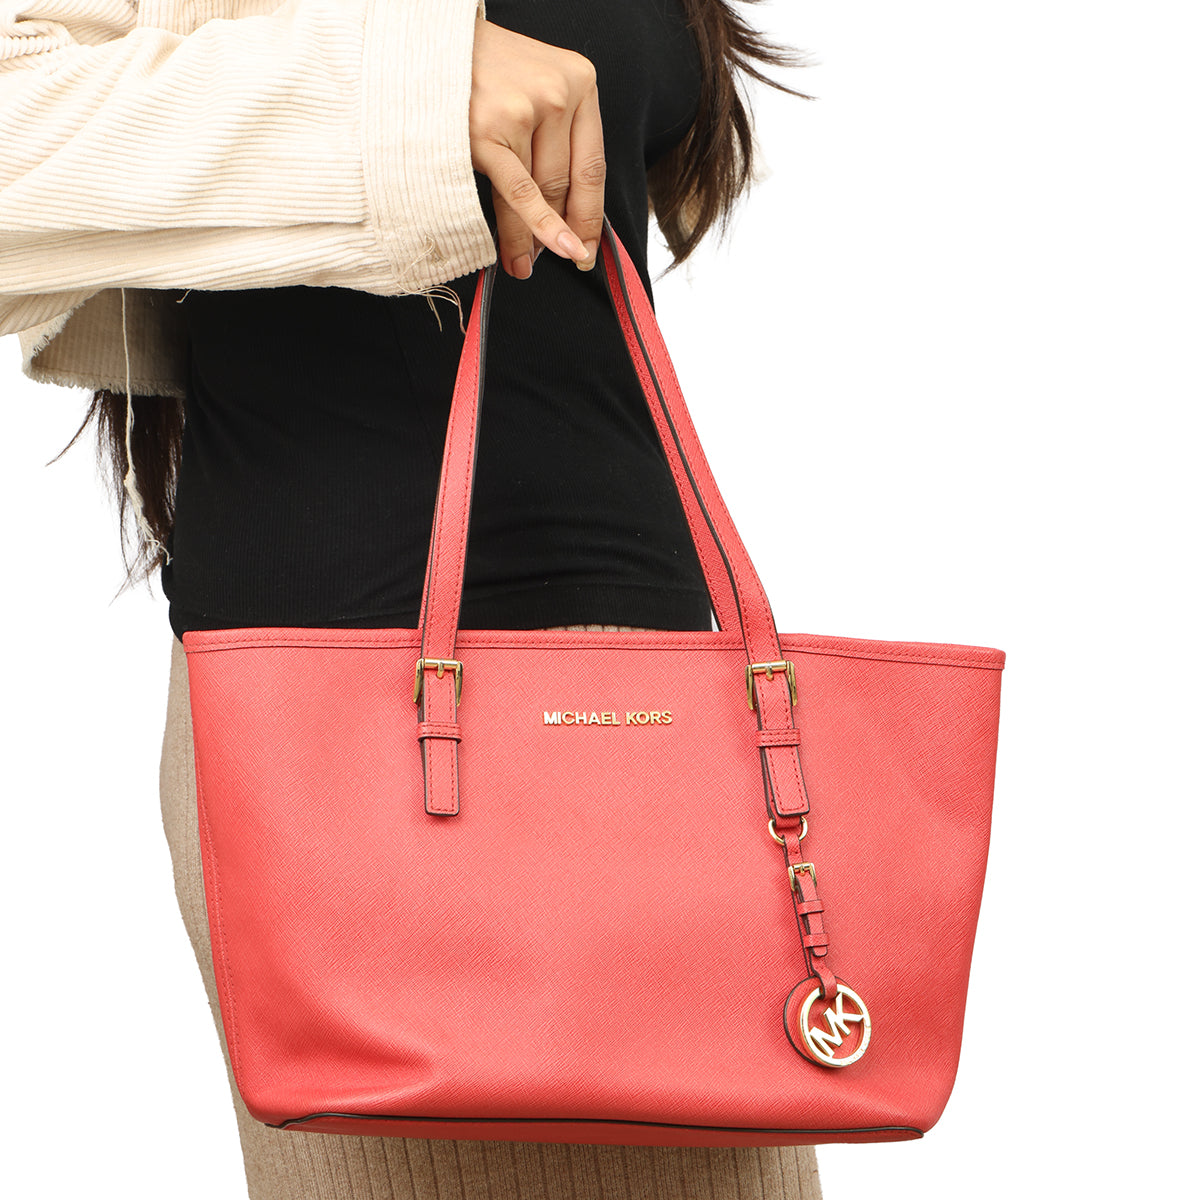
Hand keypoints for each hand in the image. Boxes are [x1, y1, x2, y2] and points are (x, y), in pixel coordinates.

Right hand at [469, 18, 605, 277]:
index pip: (592, 166)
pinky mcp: (488, 132)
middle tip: (557, 261)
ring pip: (539, 194)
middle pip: (565, 184)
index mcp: (580, 81)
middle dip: (562, 230)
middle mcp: (558, 94)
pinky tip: (525, 256)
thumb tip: (566, 212)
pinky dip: (526, 229)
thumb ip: (559, 136)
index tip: (586, 247)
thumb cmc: (484, 71)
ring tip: (525, 264)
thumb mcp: (538, 87)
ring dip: (534, 238)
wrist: (427, 45)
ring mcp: (523, 112)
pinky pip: (517, 194)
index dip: (590, 215)